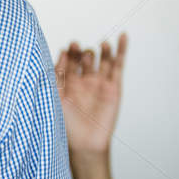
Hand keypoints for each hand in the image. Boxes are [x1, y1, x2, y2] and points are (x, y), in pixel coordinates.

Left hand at [54, 33, 127, 157]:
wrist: (85, 141)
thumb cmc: (67, 123)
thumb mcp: (56, 96)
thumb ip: (56, 75)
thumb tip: (60, 52)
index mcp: (68, 81)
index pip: (69, 60)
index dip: (69, 53)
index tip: (68, 49)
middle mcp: (84, 79)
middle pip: (85, 58)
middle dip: (83, 52)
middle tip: (80, 49)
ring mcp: (100, 82)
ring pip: (102, 59)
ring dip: (102, 49)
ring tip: (102, 44)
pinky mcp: (114, 86)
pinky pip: (118, 65)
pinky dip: (121, 50)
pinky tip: (122, 37)